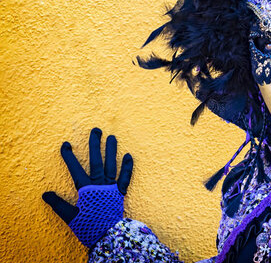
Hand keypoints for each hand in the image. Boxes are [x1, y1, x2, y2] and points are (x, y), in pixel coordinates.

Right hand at [42, 127, 132, 247]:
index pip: (75, 168)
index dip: (69, 156)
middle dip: (95, 144)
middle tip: (96, 130)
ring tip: (112, 137)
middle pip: (97, 160)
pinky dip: (128, 166)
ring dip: (112, 150)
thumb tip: (45, 194)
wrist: (108, 236)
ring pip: (111, 164)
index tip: (65, 144)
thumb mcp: (70, 217)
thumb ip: (58, 204)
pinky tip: (129, 155)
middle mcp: (100, 184)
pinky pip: (126, 177)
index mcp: (86, 189)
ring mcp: (111, 187)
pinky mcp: (120, 192)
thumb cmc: (89, 226)